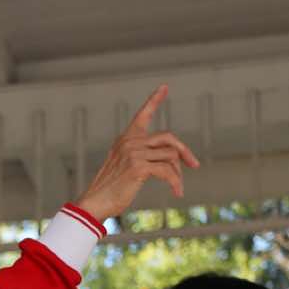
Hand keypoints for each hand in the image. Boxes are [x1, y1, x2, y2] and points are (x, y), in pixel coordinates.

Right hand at [72, 84, 200, 222]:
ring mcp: (134, 153)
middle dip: (185, 152)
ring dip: (178, 174)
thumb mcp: (125, 167)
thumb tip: (171, 158)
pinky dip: (175, 183)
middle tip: (194, 165)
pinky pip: (168, 172)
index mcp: (125, 139)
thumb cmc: (110, 189)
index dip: (154, 100)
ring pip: (171, 156)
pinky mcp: (138, 167)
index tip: (165, 87)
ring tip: (176, 187)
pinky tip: (177, 193)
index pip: (142, 115)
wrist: (95, 202)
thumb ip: (142, 156)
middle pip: (169, 138)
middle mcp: (130, 141)